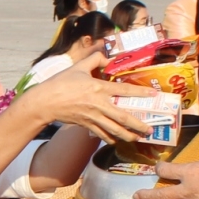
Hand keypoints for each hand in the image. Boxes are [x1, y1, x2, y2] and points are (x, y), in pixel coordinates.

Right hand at [15, 50, 151, 142]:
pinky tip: (116, 140)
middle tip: (149, 130)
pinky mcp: (86, 124)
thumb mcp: (78, 66)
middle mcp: (99, 105)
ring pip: (114, 129)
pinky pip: (101, 133)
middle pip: (123, 117)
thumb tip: (107, 58)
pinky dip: (110, 138)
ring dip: (127, 135)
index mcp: (99, 88)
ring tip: (137, 138)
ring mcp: (93, 117)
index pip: (124, 91)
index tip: (153, 95)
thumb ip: (95, 60)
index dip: (140, 93)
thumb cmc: (61, 83)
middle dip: (138, 125)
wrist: (45, 102)